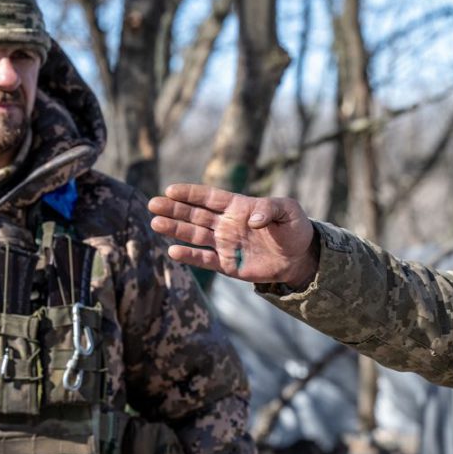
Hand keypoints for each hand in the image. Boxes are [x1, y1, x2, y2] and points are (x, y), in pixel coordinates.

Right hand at [148, 184, 317, 288]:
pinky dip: (190, 256)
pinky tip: (173, 251)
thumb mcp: (289, 211)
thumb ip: (270, 209)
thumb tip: (253, 219)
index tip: (171, 190)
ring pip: (195, 235)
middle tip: (153, 204)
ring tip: (156, 224)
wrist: (300, 259)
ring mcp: (224, 243)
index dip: (190, 193)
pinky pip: (204, 259)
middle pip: (195, 214)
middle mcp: (226, 223)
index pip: (209, 197)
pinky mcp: (226, 264)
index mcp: (238, 206)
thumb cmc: (294, 229)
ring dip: (175, 229)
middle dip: (174, 209)